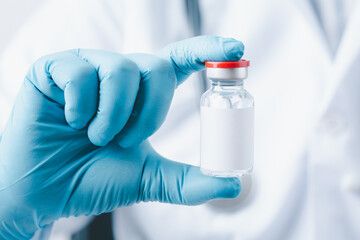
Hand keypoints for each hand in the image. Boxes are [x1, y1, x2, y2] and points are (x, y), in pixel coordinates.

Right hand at [0, 36, 243, 238]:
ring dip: (113, 115)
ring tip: (93, 136)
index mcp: (143, 94)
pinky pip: (81, 73)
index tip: (235, 48)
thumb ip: (188, 181)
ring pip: (122, 68)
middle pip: (156, 66)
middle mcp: (119, 74)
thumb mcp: (148, 178)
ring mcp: (88, 67)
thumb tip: (234, 183)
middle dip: (148, 112)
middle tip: (123, 141)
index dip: (207, 51)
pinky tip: (69, 121)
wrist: (45, 190)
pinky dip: (80, 107)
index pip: (180, 61)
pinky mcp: (56, 67)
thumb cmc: (94, 179)